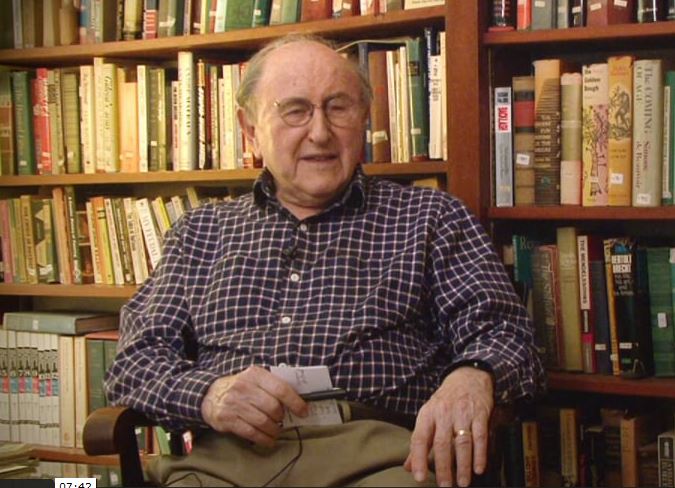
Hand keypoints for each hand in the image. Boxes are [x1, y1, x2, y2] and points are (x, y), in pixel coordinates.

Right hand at [200, 365, 307, 446]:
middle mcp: (244, 387)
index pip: (280, 389)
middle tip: (282, 420)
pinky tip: (269, 440)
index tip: (303, 411)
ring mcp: (234, 403)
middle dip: (281, 417)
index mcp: (255, 374)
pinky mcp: (227, 419)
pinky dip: (264, 439)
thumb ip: (272, 386)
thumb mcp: (254, 379)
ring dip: (274, 430)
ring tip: (276, 431)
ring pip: (263, 422)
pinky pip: (251, 433)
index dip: (295, 402)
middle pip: (273, 407)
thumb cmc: (239, 387)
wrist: (210, 395)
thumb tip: (297, 400)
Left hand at [404, 366, 493, 486]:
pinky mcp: (480, 413)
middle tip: (444, 485)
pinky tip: (479, 468)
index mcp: (427, 414)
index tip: (418, 476)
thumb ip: (420, 441)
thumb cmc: (446, 401)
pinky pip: (480, 436)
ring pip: (462, 442)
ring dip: (462, 465)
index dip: (418, 458)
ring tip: (462, 482)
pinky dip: (480, 454)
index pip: (420, 438)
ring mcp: (462, 413)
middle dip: (443, 467)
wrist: (467, 377)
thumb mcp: (429, 416)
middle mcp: (443, 413)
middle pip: (442, 443)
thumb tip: (408, 466)